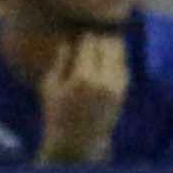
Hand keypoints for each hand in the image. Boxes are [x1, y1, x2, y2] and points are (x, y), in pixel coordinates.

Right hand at [35, 21, 128, 159]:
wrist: (77, 142)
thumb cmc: (57, 113)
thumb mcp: (50, 85)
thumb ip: (60, 60)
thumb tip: (69, 40)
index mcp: (82, 77)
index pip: (90, 41)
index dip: (85, 33)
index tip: (81, 30)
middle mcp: (102, 81)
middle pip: (108, 42)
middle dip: (99, 36)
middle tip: (92, 33)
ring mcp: (115, 87)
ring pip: (119, 52)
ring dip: (110, 44)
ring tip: (100, 42)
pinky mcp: (122, 93)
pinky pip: (123, 65)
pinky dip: (115, 58)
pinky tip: (105, 59)